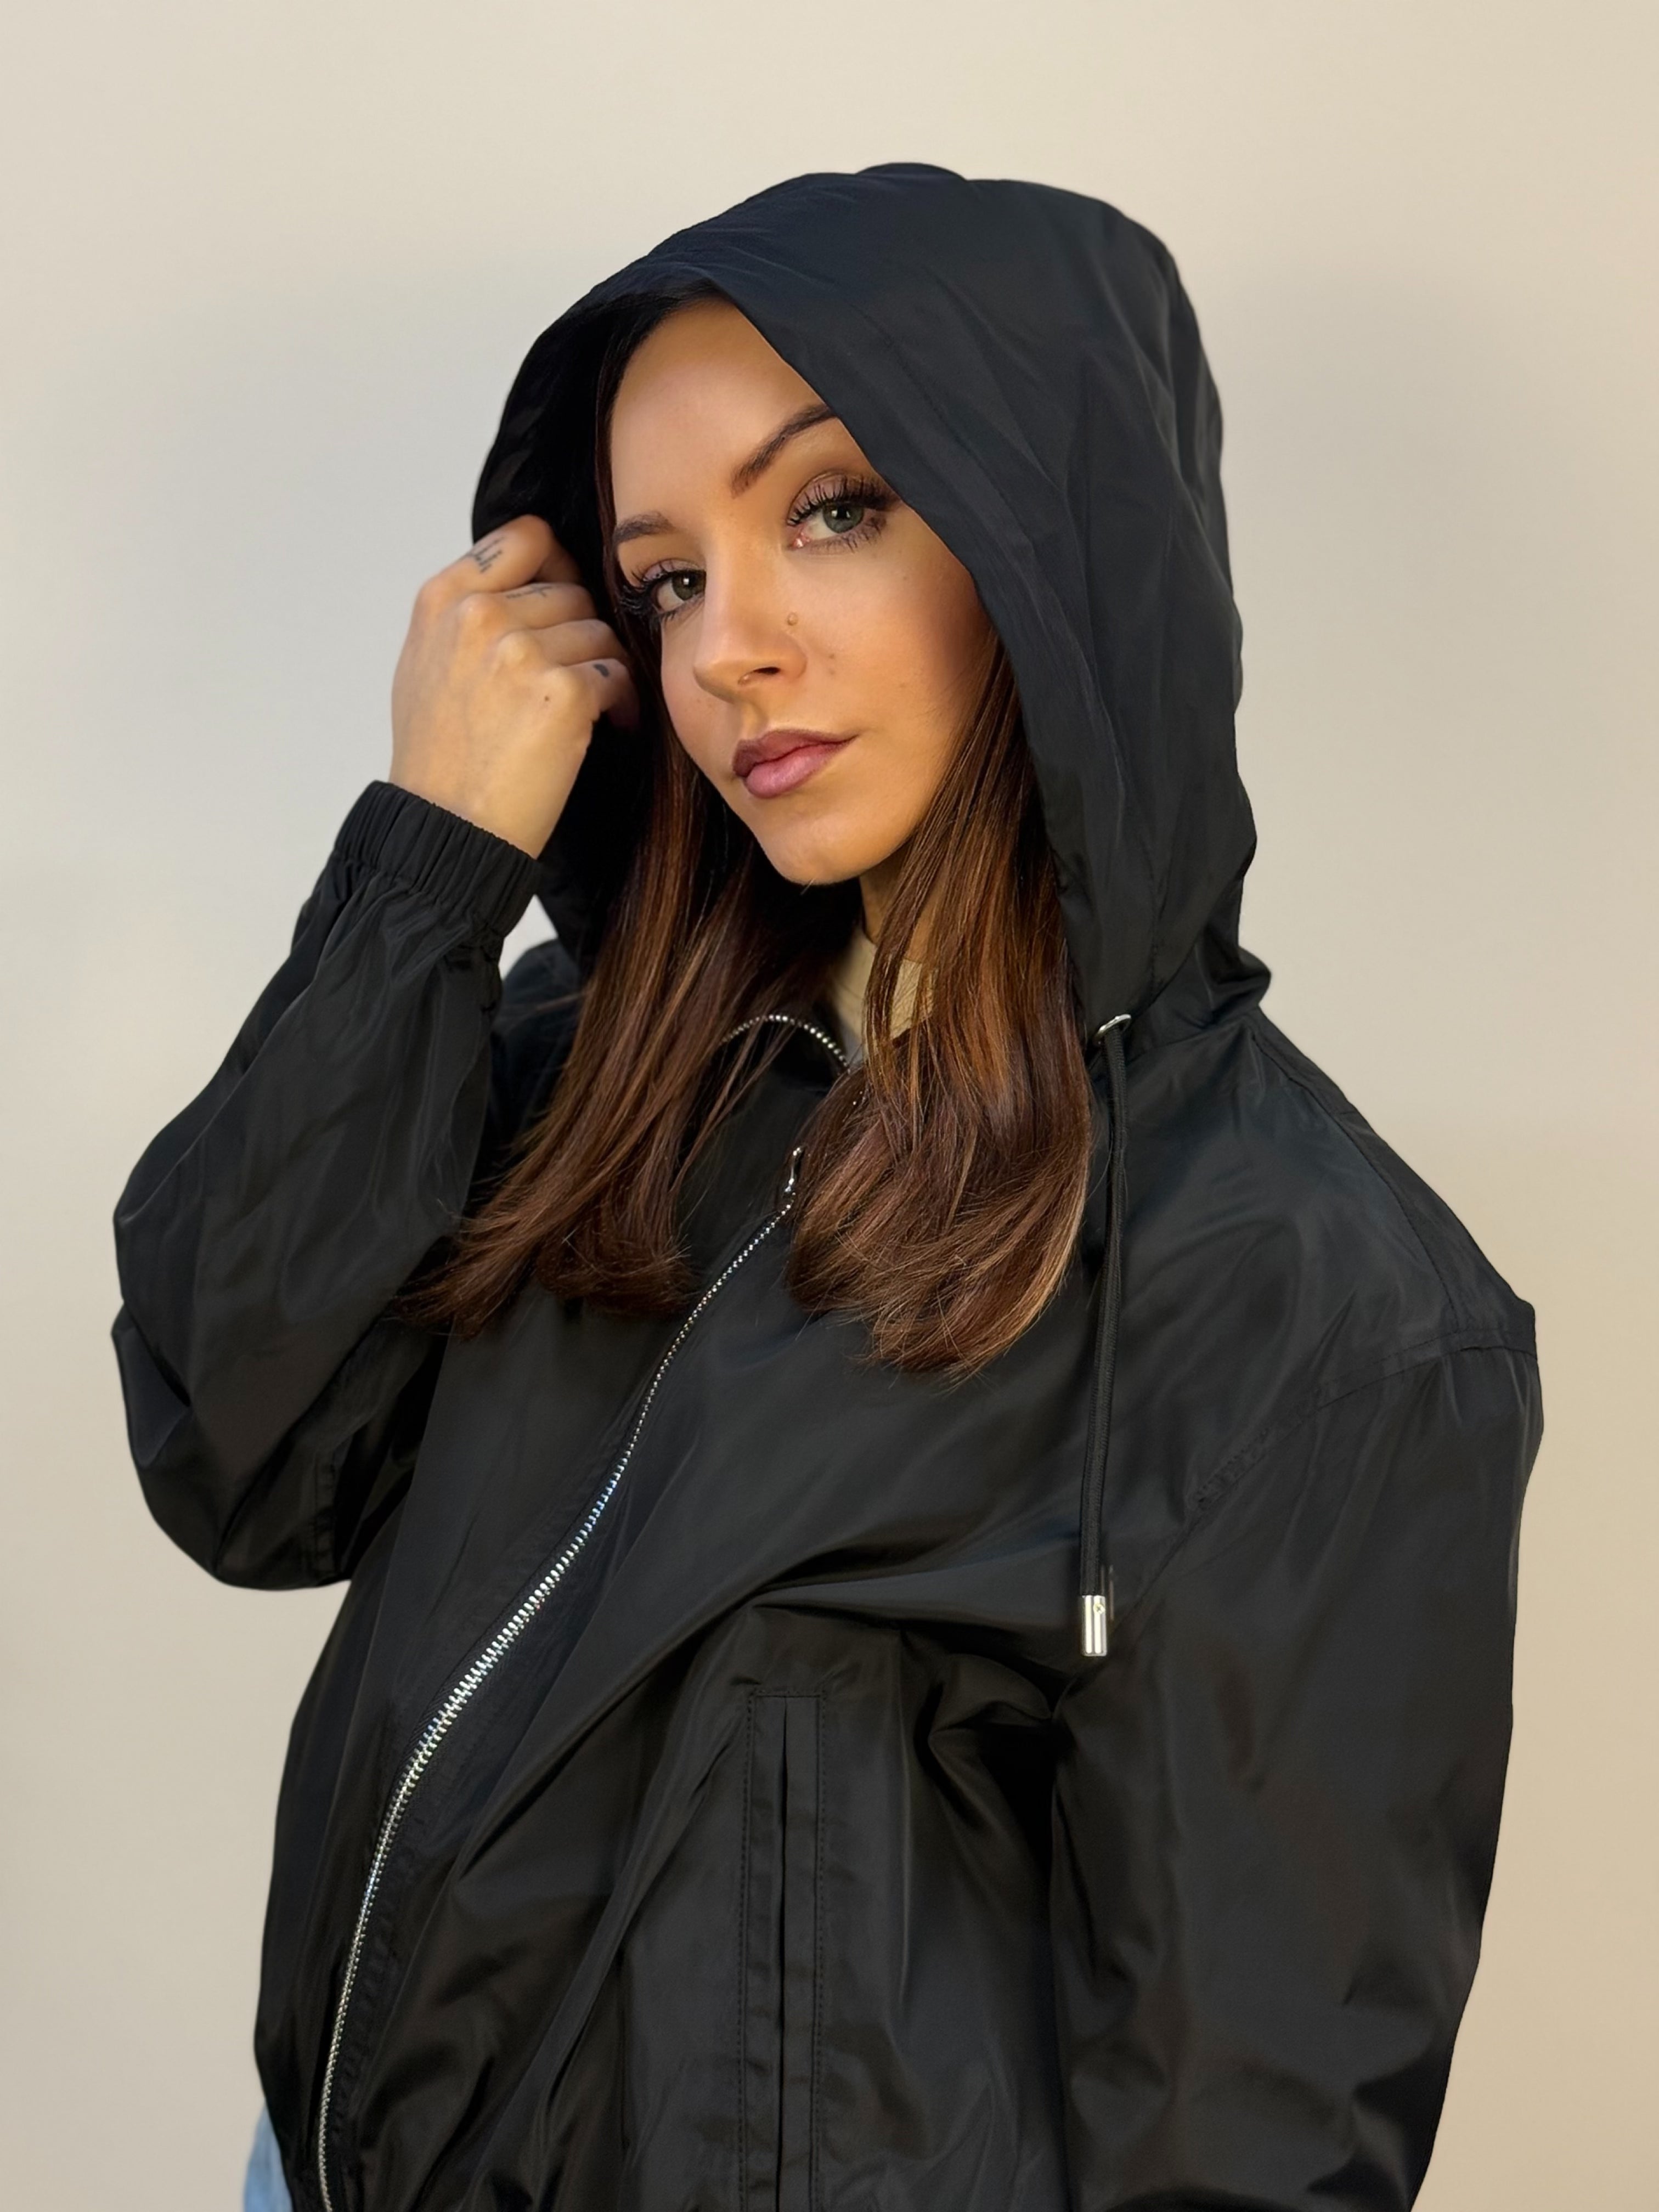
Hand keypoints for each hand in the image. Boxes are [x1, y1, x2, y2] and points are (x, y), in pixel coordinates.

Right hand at [389, 516, 637, 856]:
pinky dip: (622, 702)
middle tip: (575, 676)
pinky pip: (618, 674)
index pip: (525, 536)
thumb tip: (519, 583)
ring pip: (599, 633)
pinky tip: (607, 725)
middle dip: (581, 634)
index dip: (557, 565)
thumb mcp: (425, 664)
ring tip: (589, 708)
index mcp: (443, 600)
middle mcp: (479, 616)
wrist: (447, 826)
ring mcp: (521, 652)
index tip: (563, 603)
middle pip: (571, 591)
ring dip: (603, 669)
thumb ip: (466, 612)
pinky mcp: (563, 693)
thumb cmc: (438, 757)